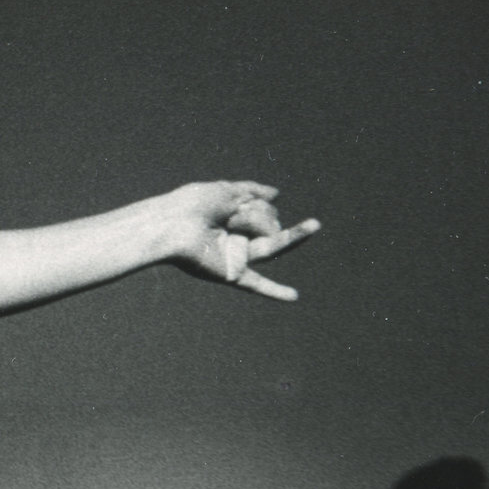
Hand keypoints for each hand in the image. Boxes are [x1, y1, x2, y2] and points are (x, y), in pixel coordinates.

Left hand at [165, 180, 320, 301]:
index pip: (266, 207)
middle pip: (270, 223)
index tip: (233, 202)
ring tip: (315, 224)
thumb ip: (253, 192)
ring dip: (295, 235)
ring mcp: (236, 256)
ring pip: (273, 244)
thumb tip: (277, 194)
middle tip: (231, 217)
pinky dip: (274, 291)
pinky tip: (293, 297)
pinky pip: (256, 285)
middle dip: (259, 214)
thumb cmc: (192, 206)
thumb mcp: (228, 191)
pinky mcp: (231, 273)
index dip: (257, 202)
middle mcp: (236, 237)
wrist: (172, 226)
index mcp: (234, 217)